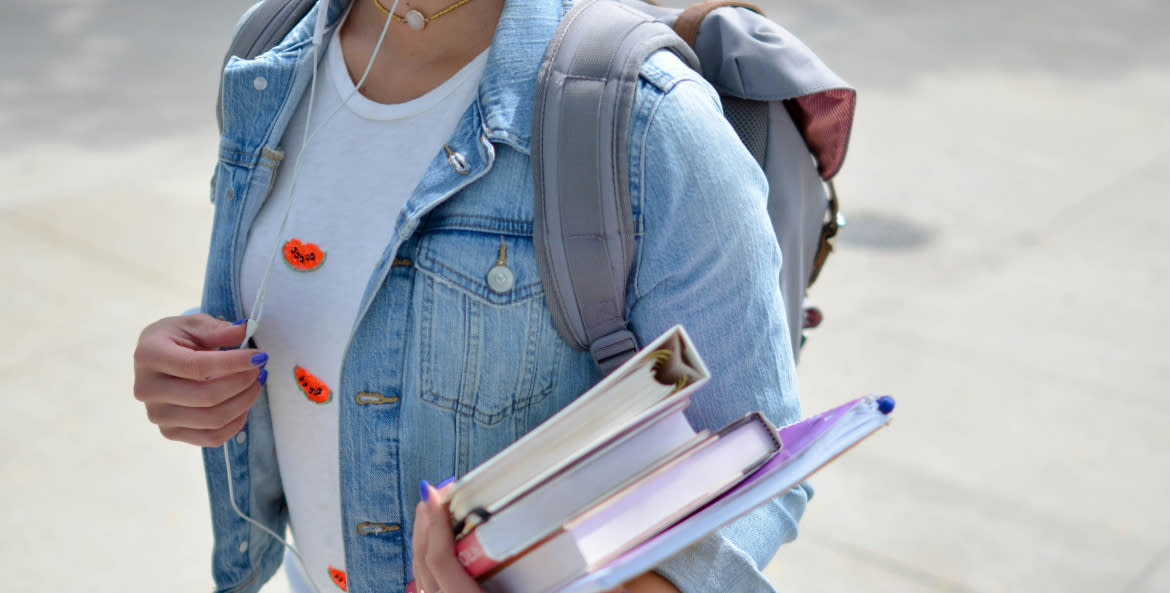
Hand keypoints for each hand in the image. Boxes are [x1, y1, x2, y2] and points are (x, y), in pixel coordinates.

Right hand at [133, 314, 266, 446]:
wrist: (157, 360)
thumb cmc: (177, 338)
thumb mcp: (194, 324)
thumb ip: (218, 329)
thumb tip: (244, 331)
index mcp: (149, 356)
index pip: (196, 366)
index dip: (233, 363)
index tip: (259, 356)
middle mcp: (147, 390)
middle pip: (206, 397)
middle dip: (243, 383)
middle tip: (260, 369)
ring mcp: (158, 415)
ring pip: (212, 420)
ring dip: (244, 402)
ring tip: (256, 383)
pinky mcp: (170, 432)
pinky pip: (212, 438)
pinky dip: (236, 422)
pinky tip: (243, 403)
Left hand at [410, 481, 680, 592]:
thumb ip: (600, 578)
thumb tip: (598, 528)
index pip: (443, 571)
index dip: (434, 530)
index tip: (436, 493)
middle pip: (425, 579)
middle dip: (423, 534)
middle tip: (433, 497)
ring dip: (427, 554)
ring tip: (439, 520)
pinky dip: (438, 577)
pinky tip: (454, 557)